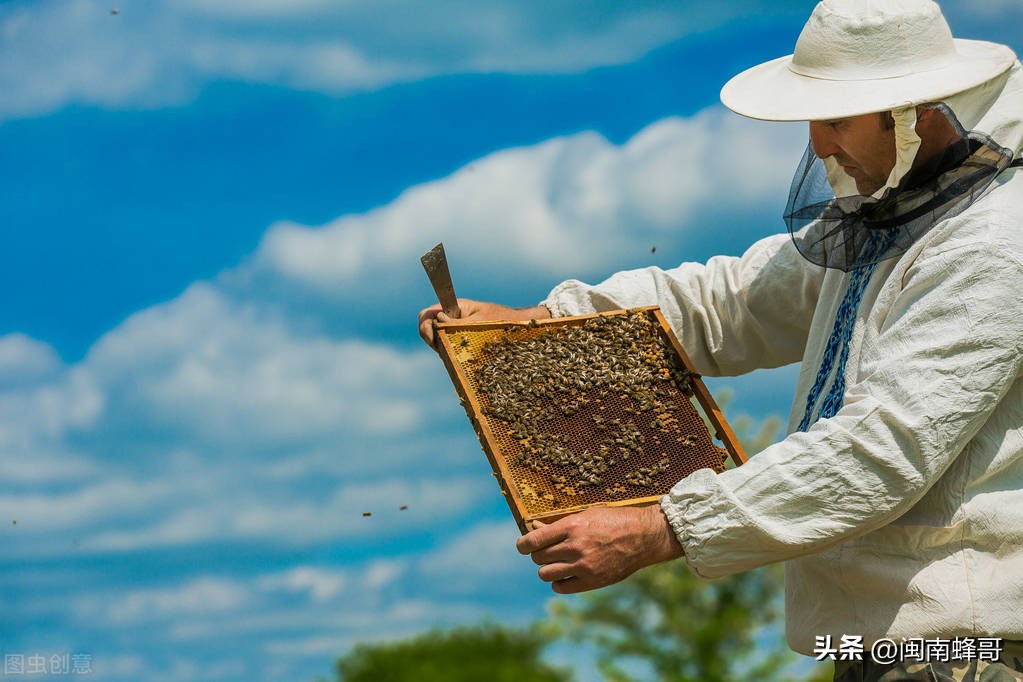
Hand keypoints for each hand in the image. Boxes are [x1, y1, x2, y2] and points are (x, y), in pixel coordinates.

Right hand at [417, 298, 550, 346]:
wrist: (520, 326)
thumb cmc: (503, 320)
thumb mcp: (480, 321)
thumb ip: (458, 322)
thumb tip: (439, 320)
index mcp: (455, 307)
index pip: (427, 313)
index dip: (425, 326)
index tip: (432, 337)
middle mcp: (452, 317)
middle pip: (428, 328)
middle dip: (432, 339)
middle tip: (444, 348)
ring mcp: (455, 329)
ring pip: (437, 339)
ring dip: (441, 347)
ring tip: (457, 351)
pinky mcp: (460, 339)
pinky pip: (447, 346)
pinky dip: (449, 352)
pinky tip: (461, 356)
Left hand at [516, 504, 683, 593]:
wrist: (642, 536)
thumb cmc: (614, 520)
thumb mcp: (587, 514)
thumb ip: (562, 524)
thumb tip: (535, 530)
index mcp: (572, 526)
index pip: (534, 540)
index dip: (523, 545)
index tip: (522, 546)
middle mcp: (575, 547)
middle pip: (538, 557)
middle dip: (538, 554)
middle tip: (546, 551)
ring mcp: (583, 566)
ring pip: (545, 573)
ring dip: (546, 568)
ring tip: (555, 563)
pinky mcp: (591, 581)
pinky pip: (560, 587)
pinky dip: (558, 582)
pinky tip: (564, 575)